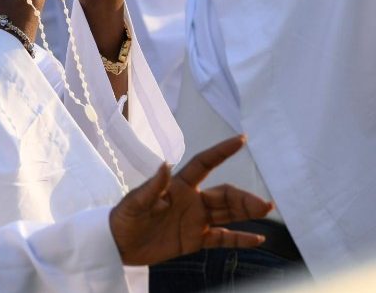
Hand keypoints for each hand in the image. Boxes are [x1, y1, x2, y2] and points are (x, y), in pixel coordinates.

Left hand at [110, 136, 273, 266]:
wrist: (119, 244)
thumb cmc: (124, 218)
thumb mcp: (136, 201)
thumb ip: (153, 186)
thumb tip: (166, 164)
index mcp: (178, 186)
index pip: (204, 164)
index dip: (221, 152)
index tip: (241, 139)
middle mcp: (191, 200)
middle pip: (224, 194)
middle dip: (244, 197)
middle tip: (263, 204)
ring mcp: (195, 220)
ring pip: (228, 213)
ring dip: (247, 212)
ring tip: (266, 210)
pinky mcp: (196, 240)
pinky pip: (223, 238)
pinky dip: (240, 239)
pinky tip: (258, 238)